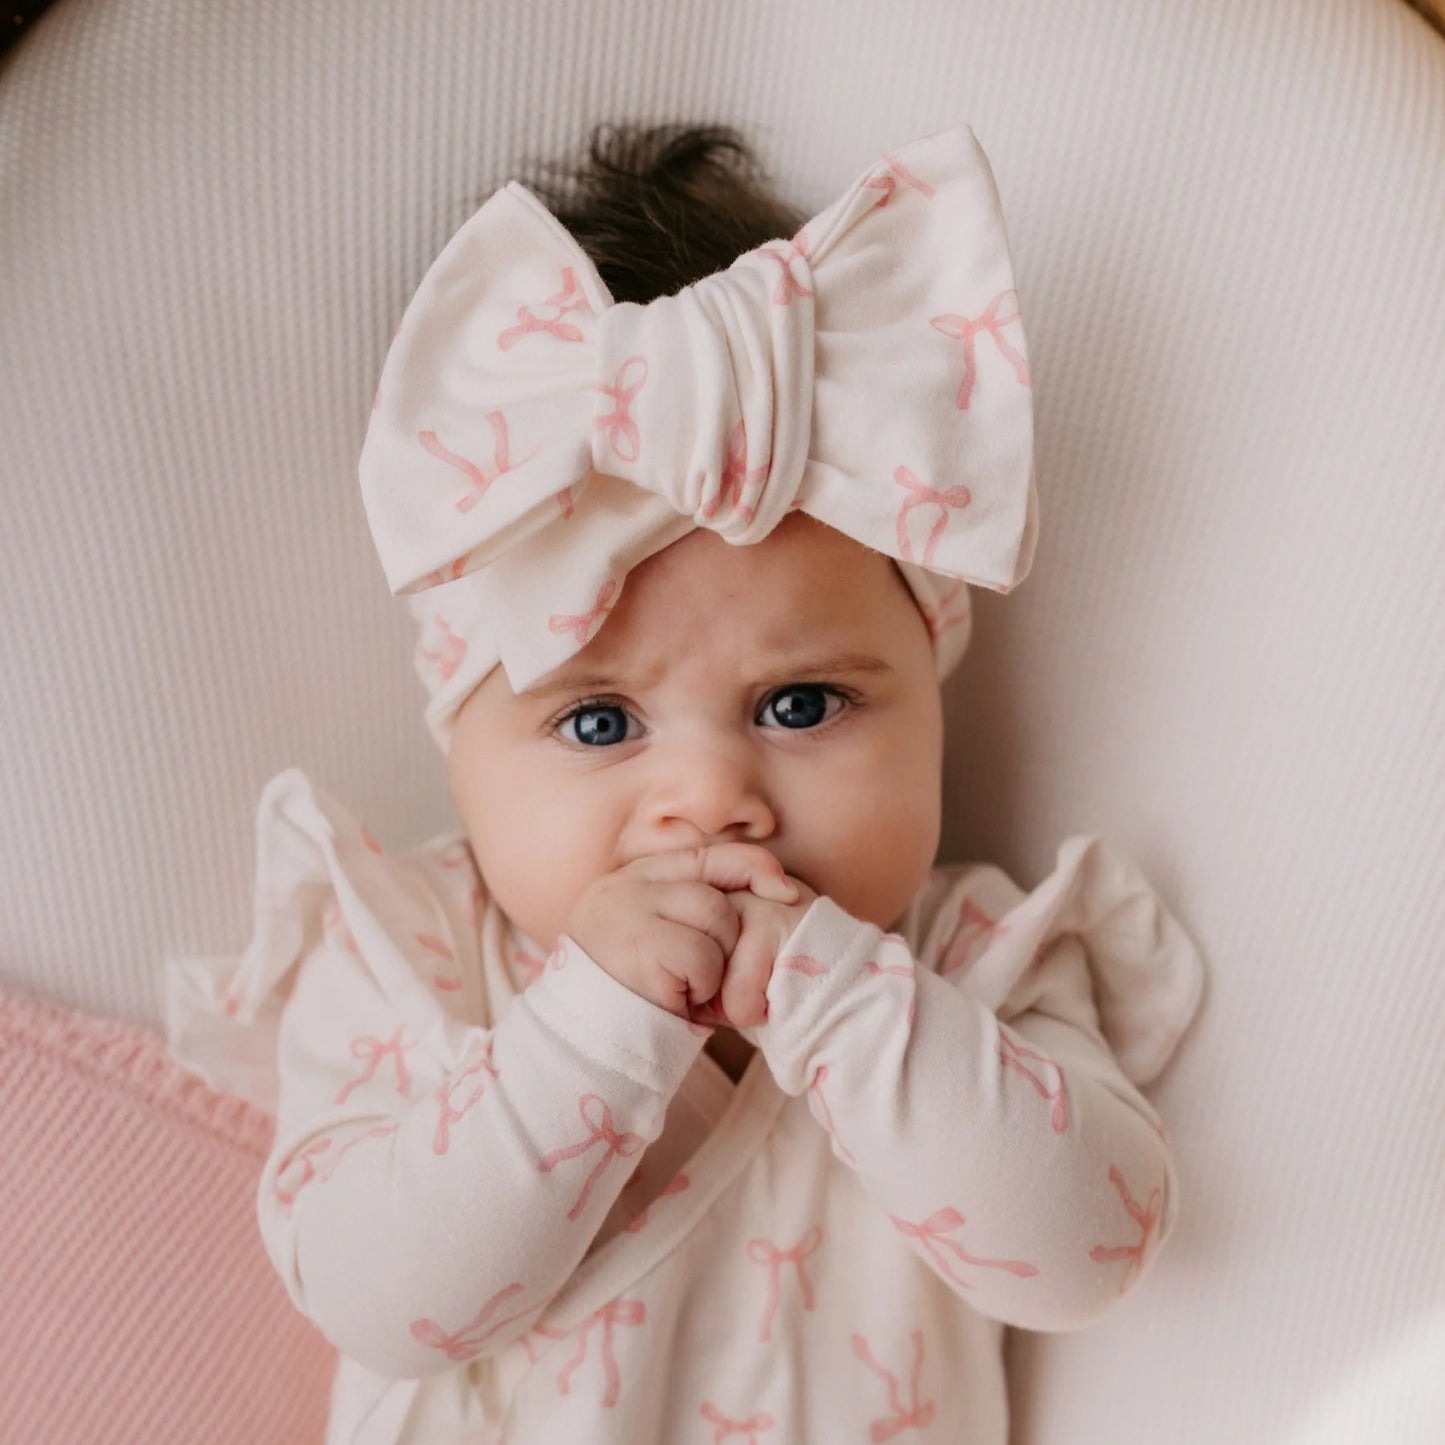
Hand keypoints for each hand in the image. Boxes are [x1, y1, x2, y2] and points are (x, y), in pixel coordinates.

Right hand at [565, 844, 798, 1020]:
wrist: (579, 1038)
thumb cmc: (631, 992)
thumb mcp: (657, 936)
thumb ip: (692, 907)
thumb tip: (778, 887)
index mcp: (636, 877)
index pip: (710, 855)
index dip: (755, 867)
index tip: (784, 892)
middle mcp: (629, 884)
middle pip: (718, 893)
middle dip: (729, 941)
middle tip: (705, 979)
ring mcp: (630, 909)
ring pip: (716, 916)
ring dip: (714, 965)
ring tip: (687, 988)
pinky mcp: (639, 943)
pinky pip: (703, 956)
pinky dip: (702, 985)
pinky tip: (677, 1000)